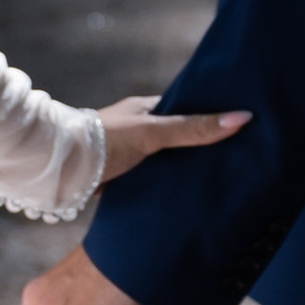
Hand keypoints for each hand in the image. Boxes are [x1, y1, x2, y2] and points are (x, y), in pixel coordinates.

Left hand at [94, 91, 250, 183]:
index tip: (243, 125)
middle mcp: (141, 129)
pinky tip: (194, 195)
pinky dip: (173, 184)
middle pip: (181, 137)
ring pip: (170, 159)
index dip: (213, 116)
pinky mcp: (128, 176)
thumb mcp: (153, 132)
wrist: (61, 168)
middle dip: (204, 146)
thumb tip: (242, 117)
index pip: (188, 109)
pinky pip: (158, 178)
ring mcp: (135, 153)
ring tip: (228, 178)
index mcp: (147, 109)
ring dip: (188, 168)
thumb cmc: (106, 140)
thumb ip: (192, 128)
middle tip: (243, 156)